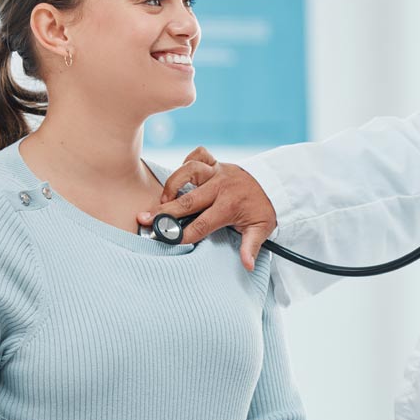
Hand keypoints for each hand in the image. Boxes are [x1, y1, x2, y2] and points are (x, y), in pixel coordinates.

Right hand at [136, 146, 277, 270]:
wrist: (274, 184)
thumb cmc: (263, 209)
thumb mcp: (261, 230)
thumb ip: (251, 247)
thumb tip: (247, 265)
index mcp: (230, 206)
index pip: (202, 224)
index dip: (183, 234)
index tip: (167, 241)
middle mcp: (221, 187)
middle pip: (188, 201)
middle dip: (165, 212)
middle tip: (145, 220)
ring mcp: (217, 172)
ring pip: (190, 170)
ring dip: (173, 183)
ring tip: (163, 198)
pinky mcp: (216, 162)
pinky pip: (199, 154)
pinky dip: (187, 160)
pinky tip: (181, 176)